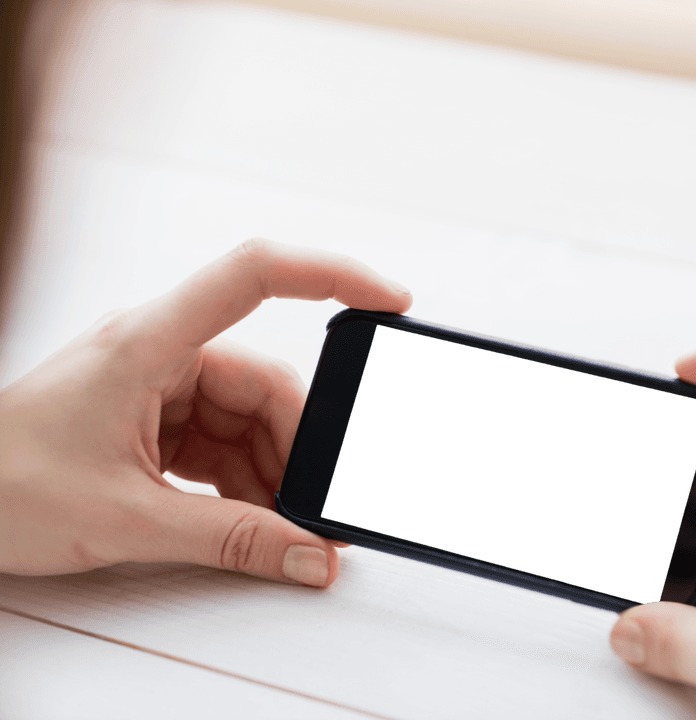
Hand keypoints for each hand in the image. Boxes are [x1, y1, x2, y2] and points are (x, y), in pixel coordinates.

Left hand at [0, 240, 410, 586]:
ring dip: (274, 472)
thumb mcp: (125, 519)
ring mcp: (161, 384)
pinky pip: (227, 440)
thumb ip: (230, 539)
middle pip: (267, 380)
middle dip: (300, 447)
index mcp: (148, 342)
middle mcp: (162, 350)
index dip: (332, 273)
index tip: (390, 301)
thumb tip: (309, 554)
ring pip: (252, 417)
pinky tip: (251, 518)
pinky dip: (247, 480)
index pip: (253, 274)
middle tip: (321, 506)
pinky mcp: (158, 417)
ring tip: (281, 526)